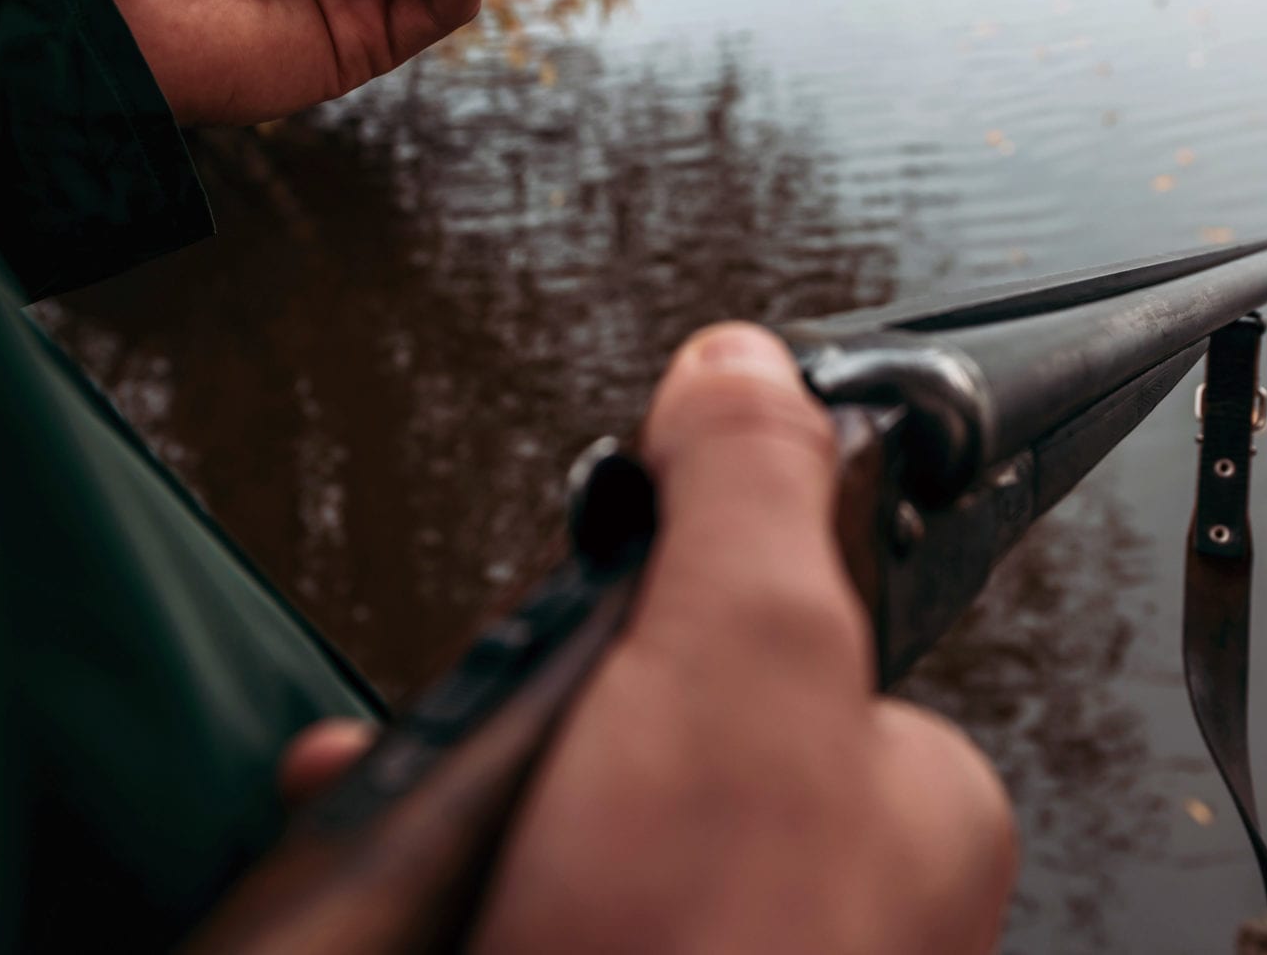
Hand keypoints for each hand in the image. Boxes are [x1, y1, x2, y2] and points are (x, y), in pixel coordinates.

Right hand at [276, 325, 1018, 954]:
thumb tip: (747, 365)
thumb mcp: (744, 669)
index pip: (769, 619)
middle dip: (518, 708)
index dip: (656, 587)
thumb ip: (750, 501)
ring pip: (547, 822)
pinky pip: (501, 902)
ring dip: (442, 801)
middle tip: (461, 724)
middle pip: (632, 724)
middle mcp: (816, 897)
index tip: (585, 580)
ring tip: (368, 796)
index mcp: (898, 800)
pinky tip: (387, 898)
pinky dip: (426, 885)